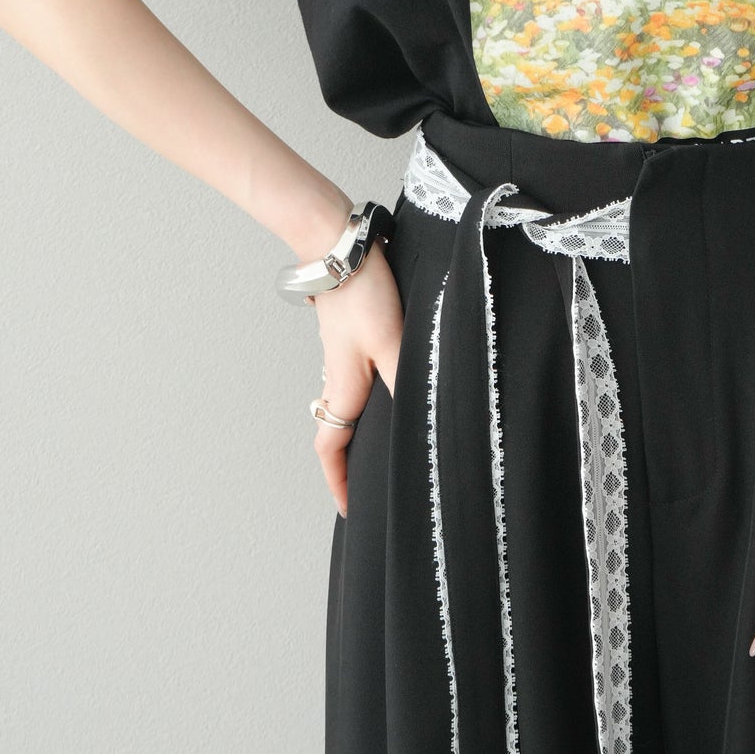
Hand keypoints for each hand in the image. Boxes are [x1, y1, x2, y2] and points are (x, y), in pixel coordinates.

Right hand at [308, 241, 404, 518]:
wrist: (339, 244)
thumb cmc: (362, 292)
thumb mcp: (394, 341)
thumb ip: (408, 379)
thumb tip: (423, 417)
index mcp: (343, 386)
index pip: (331, 447)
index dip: (338, 482)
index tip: (350, 509)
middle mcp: (337, 374)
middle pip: (338, 429)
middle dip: (351, 460)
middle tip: (372, 479)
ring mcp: (343, 353)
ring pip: (348, 401)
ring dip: (361, 426)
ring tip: (387, 440)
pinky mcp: (354, 332)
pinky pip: (359, 376)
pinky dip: (372, 394)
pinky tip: (397, 384)